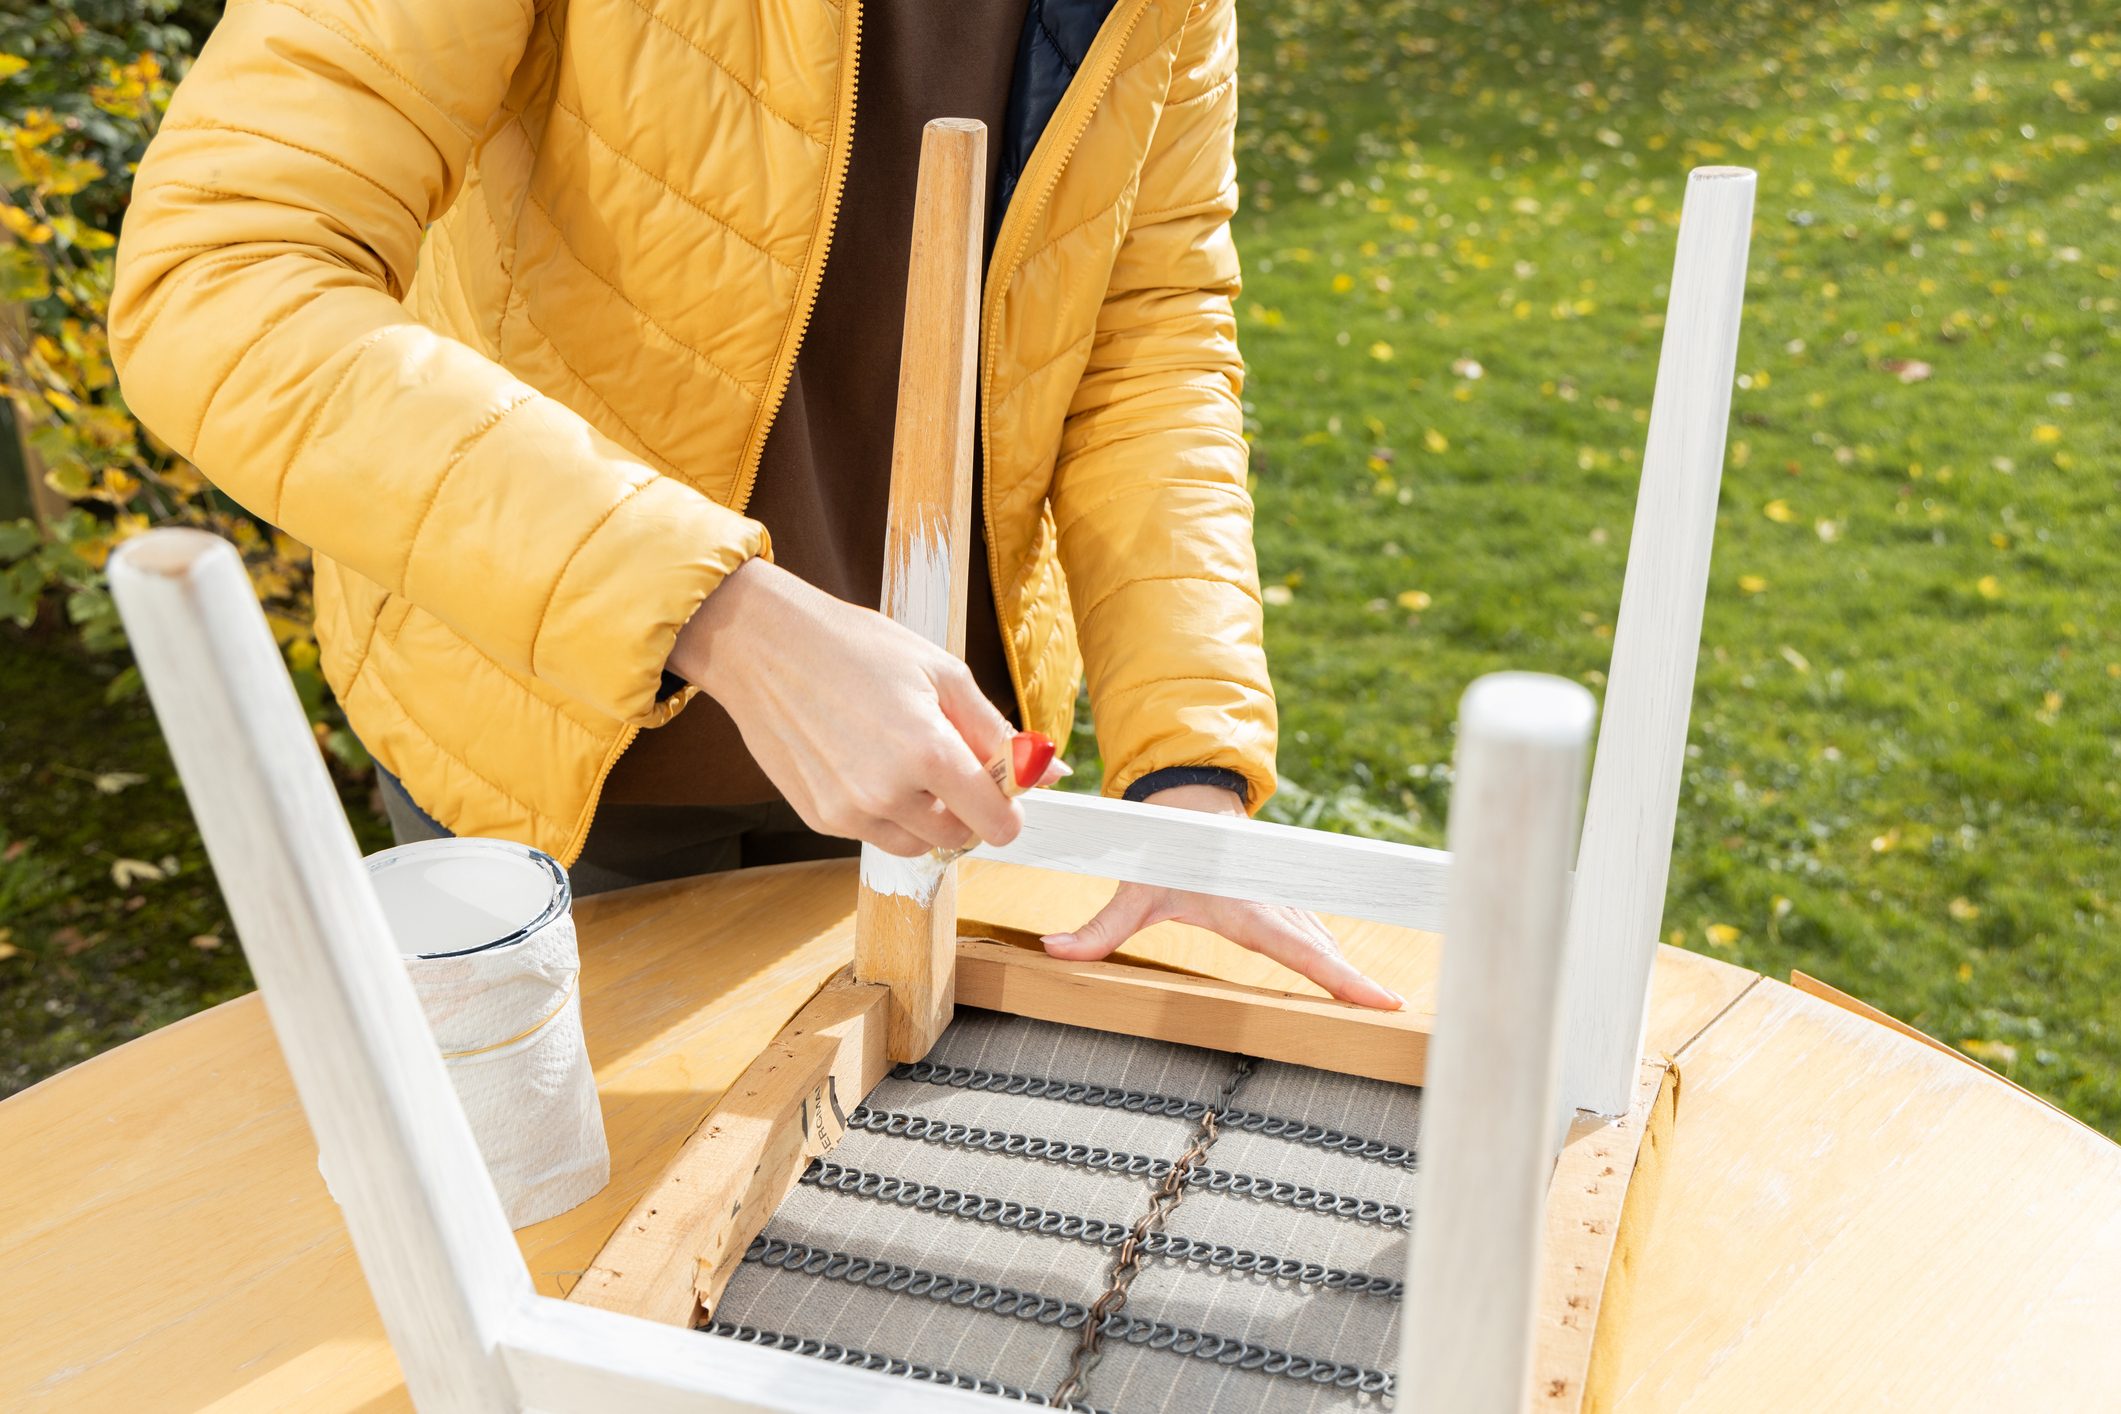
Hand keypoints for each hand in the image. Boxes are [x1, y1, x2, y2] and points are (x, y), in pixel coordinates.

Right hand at [670, 559, 1033, 856]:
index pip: (996, 822)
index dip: (1009, 808)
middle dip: (967, 809)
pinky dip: (886, 812)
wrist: (765, 647)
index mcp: (927, 751)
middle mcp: (887, 793)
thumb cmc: (856, 648)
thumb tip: (1047, 772)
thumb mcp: (942, 673)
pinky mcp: (820, 819)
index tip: (1004, 791)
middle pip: (959, 838)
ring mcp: (849, 812)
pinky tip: (867, 763)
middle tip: (949, 761)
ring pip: (918, 844)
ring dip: (927, 816)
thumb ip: (996, 731)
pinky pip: (875, 834)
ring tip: (906, 760)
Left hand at [1040, 783, 1403, 1009]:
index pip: (1303, 953)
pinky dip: (1334, 960)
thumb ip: (1099, 929)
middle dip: (1357, 985)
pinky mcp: (1283, 904)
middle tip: (1396, 1015)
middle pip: (1324, 954)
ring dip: (1348, 975)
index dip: (1343, 979)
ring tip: (1380, 1007)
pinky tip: (1349, 983)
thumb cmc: (1166, 848)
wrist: (1191, 803)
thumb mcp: (1133, 890)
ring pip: (1324, 944)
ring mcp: (1284, 904)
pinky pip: (1316, 936)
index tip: (1384, 999)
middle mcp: (1275, 909)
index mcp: (1249, 911)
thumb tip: (1055, 951)